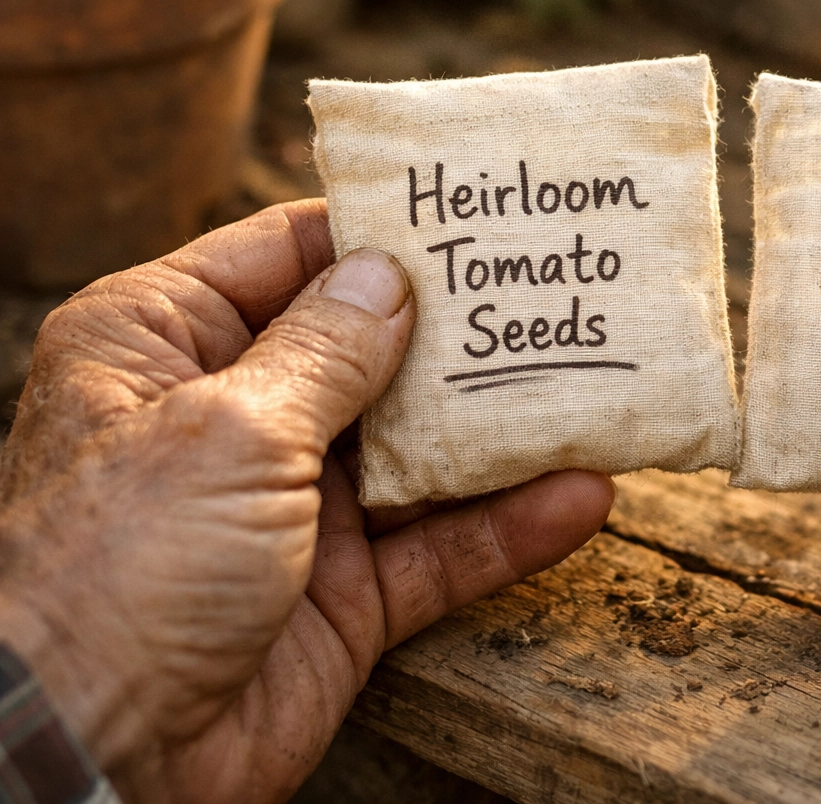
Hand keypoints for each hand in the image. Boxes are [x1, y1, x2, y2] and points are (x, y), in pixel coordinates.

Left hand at [0, 200, 613, 801]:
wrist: (87, 759)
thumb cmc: (119, 569)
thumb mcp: (227, 429)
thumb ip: (326, 352)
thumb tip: (391, 274)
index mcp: (165, 342)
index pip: (289, 257)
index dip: (381, 234)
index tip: (474, 211)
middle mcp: (232, 415)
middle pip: (370, 351)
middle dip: (460, 331)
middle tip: (554, 290)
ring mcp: (294, 508)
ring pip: (419, 450)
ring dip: (501, 428)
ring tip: (592, 382)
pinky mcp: (344, 593)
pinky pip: (441, 548)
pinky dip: (510, 526)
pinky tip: (582, 496)